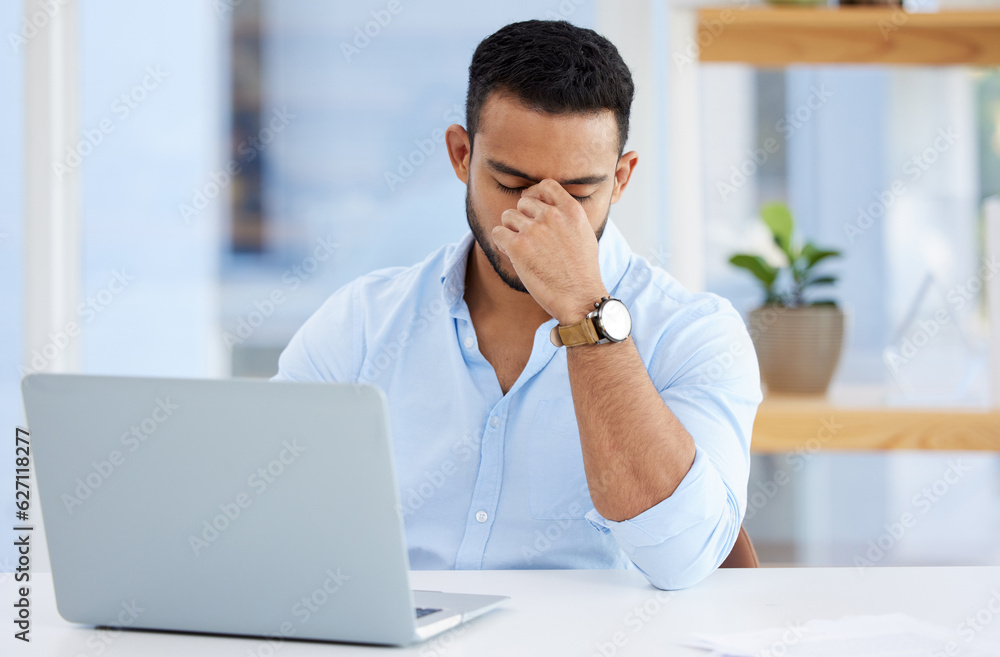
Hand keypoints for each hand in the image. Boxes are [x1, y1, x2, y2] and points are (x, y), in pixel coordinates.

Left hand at [491, 179, 607, 324]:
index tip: (531, 207)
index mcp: (571, 210)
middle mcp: (552, 215)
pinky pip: (497, 233)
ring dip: (510, 230)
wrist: (579, 297)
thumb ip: (567, 217)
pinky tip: (512, 255)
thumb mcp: (584, 234)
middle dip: (522, 218)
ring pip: (507, 216)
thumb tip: (547, 206)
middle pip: (523, 202)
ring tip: (521, 248)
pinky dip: (501, 243)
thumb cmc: (582, 271)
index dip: (535, 195)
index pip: (546, 185)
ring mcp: (534, 230)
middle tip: (528, 238)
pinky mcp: (518, 246)